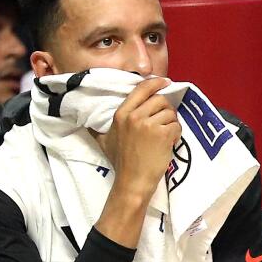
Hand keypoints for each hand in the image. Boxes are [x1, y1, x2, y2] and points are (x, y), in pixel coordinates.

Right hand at [94, 78, 180, 197]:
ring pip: (170, 113)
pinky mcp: (162, 135)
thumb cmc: (120, 161)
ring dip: (172, 123)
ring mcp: (149, 125)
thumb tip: (84, 121)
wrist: (132, 180)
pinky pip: (177, 126)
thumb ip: (96, 128)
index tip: (164, 81)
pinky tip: (170, 141)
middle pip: (160, 100)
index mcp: (121, 114)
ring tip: (166, 134)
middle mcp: (134, 117)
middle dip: (166, 109)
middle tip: (165, 120)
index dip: (155, 83)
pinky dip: (177, 133)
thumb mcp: (103, 141)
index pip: (141, 90)